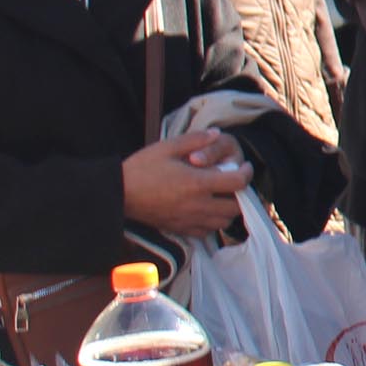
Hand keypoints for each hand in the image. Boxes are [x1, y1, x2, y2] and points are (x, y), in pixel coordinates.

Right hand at [121, 129, 249, 236]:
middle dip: (241, 195)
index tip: (244, 166)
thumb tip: (217, 134)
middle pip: (236, 207)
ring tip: (222, 196)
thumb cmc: (142, 167)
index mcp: (198, 183)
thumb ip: (195, 140)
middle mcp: (198, 205)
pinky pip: (207, 231)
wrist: (118, 193)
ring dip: (229, 209)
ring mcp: (190, 220)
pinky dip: (213, 222)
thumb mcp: (168, 147)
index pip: (238, 182)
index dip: (247, 173)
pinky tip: (206, 209)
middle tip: (234, 183)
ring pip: (224, 222)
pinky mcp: (180, 229)